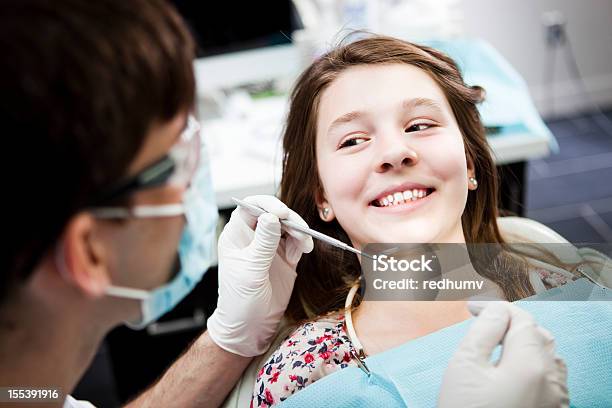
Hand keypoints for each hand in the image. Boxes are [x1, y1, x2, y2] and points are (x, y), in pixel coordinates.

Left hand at [207, 195, 313, 356]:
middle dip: (288, 218)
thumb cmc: (239, 300)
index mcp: (236, 235)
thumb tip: (271, 216)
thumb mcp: (251, 270)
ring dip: (299, 230)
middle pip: (272, 214)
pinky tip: (307, 249)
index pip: (250, 207)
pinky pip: (296, 242)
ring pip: (287, 226)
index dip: (266, 204)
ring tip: (306, 243)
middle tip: (300, 229)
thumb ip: (263, 243)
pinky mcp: (284, 258)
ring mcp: (269, 247)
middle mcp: (253, 237)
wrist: (249, 327)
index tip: (281, 213)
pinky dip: (303, 242)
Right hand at [438, 301, 568, 407]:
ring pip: (549, 357)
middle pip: (539, 336)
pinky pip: (551, 379)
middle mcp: (552, 381)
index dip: (495, 308)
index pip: (520, 318)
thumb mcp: (465, 365)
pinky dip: (534, 365)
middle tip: (483, 323)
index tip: (472, 308)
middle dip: (512, 324)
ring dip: (526, 343)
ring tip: (498, 344)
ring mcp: (556, 401)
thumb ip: (484, 330)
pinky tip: (513, 370)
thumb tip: (496, 310)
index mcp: (531, 364)